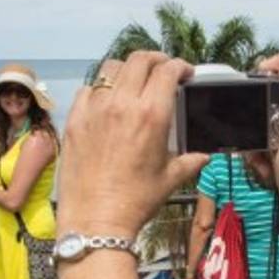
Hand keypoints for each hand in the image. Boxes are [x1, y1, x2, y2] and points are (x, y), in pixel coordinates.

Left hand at [58, 53, 208, 238]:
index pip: (168, 70)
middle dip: (156, 59)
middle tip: (163, 69)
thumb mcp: (170, 179)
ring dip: (128, 69)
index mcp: (152, 115)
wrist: (96, 220)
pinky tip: (106, 101)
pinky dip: (100, 89)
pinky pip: (87, 89)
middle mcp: (123, 104)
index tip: (185, 72)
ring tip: (134, 80)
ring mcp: (95, 109)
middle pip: (140, 59)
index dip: (180, 66)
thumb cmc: (136, 201)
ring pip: (111, 68)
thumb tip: (204, 157)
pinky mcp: (74, 119)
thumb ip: (190, 161)